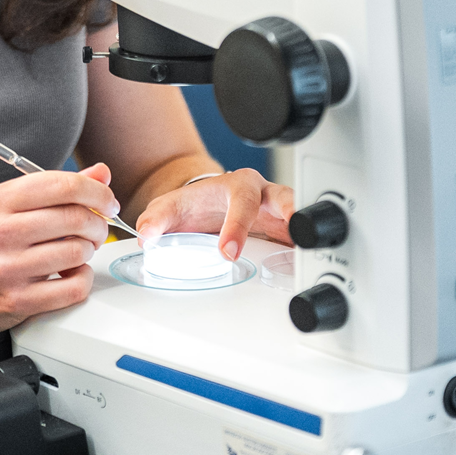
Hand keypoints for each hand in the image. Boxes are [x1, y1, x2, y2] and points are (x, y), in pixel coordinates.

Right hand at [0, 163, 116, 333]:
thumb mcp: (5, 206)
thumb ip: (54, 189)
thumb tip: (100, 174)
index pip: (63, 185)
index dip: (97, 192)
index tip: (107, 201)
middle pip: (75, 218)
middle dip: (98, 223)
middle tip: (97, 229)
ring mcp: (6, 269)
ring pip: (77, 252)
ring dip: (88, 252)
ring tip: (78, 252)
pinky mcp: (15, 302)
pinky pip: (72, 289)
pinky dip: (82, 280)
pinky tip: (71, 275)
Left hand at [134, 168, 294, 261]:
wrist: (208, 207)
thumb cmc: (195, 205)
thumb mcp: (172, 207)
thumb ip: (156, 220)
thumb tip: (147, 236)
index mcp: (238, 185)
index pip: (243, 201)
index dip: (237, 226)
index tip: (227, 252)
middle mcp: (264, 196)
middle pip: (285, 198)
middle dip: (291, 214)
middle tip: (292, 236)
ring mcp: (279, 215)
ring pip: (300, 218)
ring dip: (304, 235)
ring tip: (307, 256)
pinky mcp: (284, 233)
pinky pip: (298, 242)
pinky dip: (303, 254)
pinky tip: (304, 270)